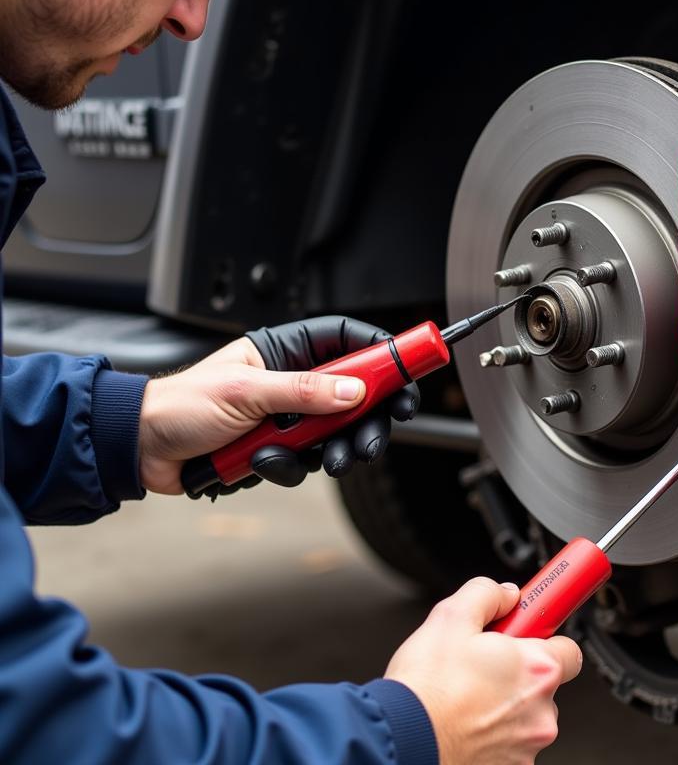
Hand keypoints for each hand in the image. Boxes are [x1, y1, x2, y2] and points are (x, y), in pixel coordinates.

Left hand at [138, 335, 367, 494]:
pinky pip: (307, 459)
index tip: (405, 377)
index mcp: (286, 350)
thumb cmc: (181, 405)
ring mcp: (288, 414)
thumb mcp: (246, 394)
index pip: (348, 340)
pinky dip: (290, 467)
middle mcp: (294, 379)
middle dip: (367, 421)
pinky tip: (262, 463)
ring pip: (336, 431)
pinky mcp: (279, 446)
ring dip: (330, 451)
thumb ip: (304, 392)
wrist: (143, 450)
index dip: (382, 354)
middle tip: (371, 443)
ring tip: (320, 462)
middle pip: (355, 393)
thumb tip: (354, 391)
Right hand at [385, 578, 581, 763]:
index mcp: (537, 669)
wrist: (401, 741)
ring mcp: (526, 747)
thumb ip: (487, 594)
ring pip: (524, 716)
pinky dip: (492, 733)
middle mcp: (540, 712)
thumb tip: (504, 595)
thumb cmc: (426, 688)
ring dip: (504, 705)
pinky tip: (464, 720)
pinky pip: (509, 742)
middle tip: (485, 663)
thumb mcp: (451, 617)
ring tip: (466, 695)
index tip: (534, 633)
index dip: (546, 638)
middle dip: (518, 672)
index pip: (569, 649)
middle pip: (543, 684)